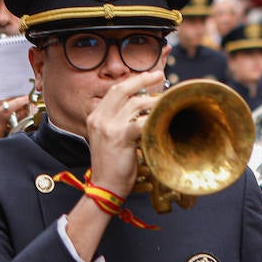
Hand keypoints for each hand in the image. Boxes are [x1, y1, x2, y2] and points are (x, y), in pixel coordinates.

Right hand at [0, 67, 28, 146]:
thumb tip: (13, 85)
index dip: (6, 66)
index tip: (17, 64)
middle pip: (0, 78)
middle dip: (15, 74)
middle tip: (28, 71)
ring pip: (7, 91)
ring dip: (21, 88)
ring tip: (31, 85)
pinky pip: (10, 106)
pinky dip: (20, 102)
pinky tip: (27, 99)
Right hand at [86, 69, 165, 200]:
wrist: (105, 187)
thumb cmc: (112, 165)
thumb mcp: (109, 138)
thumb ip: (119, 122)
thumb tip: (142, 107)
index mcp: (95, 117)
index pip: (114, 91)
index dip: (132, 82)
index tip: (147, 77)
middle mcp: (99, 118)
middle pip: (122, 89)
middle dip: (142, 79)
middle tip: (159, 75)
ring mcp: (108, 127)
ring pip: (135, 103)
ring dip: (154, 101)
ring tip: (166, 102)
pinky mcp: (120, 137)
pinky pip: (141, 121)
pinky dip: (153, 118)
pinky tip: (163, 118)